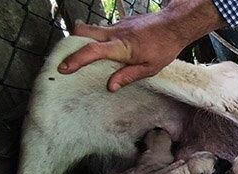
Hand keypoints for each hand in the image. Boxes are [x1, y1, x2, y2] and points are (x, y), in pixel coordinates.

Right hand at [58, 0, 225, 90]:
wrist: (174, 24)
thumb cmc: (164, 48)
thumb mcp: (150, 68)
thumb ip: (128, 76)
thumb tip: (110, 86)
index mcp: (121, 46)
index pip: (93, 51)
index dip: (76, 59)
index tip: (63, 68)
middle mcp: (114, 33)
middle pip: (83, 31)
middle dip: (71, 43)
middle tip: (66, 57)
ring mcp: (116, 26)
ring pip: (92, 29)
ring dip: (83, 40)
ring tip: (84, 57)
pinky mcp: (120, 23)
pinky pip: (103, 30)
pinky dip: (99, 39)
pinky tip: (106, 50)